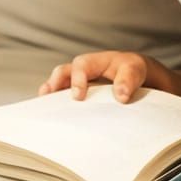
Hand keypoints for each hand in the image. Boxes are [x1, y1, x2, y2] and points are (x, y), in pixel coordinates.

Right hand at [38, 51, 155, 102]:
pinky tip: (55, 119)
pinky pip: (65, 98)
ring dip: (50, 94)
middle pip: (63, 72)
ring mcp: (79, 83)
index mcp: (96, 61)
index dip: (77, 79)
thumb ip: (129, 80)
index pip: (81, 66)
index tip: (78, 96)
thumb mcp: (135, 70)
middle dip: (54, 83)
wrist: (138, 78)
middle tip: (48, 96)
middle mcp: (83, 71)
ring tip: (42, 107)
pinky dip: (57, 106)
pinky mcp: (80, 96)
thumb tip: (120, 96)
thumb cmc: (133, 71)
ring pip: (60, 85)